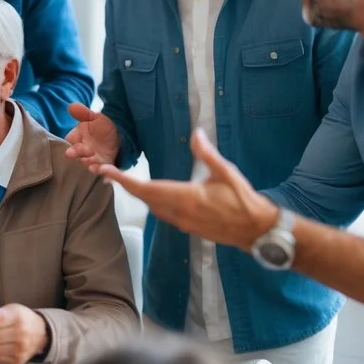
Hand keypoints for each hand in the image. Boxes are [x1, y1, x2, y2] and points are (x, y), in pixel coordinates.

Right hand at [64, 103, 120, 166]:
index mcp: (77, 138)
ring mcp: (92, 159)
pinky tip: (104, 171)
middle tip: (80, 152)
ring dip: (89, 164)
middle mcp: (82, 150)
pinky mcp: (103, 165)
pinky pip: (101, 170)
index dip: (71, 142)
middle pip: (76, 153)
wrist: (120, 134)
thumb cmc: (102, 126)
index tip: (74, 142)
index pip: (69, 141)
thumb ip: (83, 113)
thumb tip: (71, 106)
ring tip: (91, 166)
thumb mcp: (94, 118)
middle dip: (77, 153)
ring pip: (88, 163)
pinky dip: (102, 171)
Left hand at [96, 127, 277, 249]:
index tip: (107, 171)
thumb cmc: (244, 200)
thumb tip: (196, 132)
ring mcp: (182, 223)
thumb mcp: (227, 173)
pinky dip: (151, 203)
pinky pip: (162, 214)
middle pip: (144, 198)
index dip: (124, 180)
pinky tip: (151, 195)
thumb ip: (208, 154)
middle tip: (110, 173)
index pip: (146, 188)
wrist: (256, 231)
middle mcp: (179, 212)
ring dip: (138, 195)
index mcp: (186, 197)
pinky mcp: (187, 228)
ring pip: (152, 208)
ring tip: (125, 181)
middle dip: (126, 185)